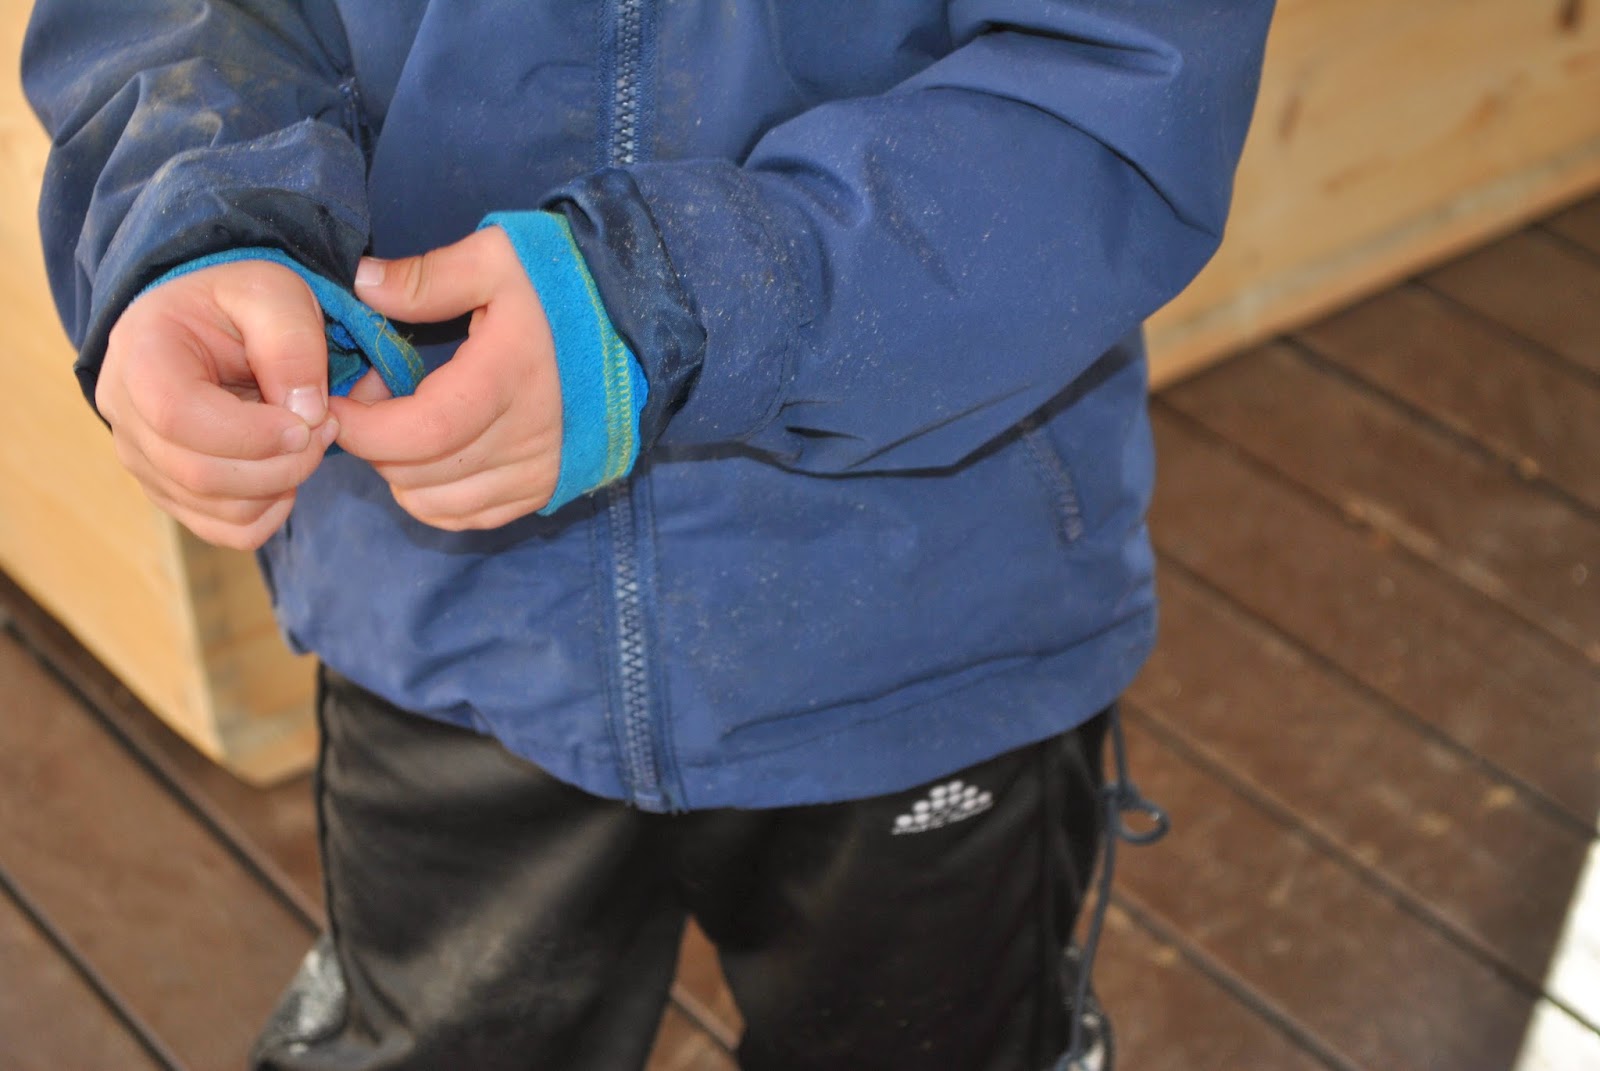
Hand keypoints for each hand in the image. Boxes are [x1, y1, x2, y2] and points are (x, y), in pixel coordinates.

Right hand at [99, 260, 337, 549]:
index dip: (251, 434)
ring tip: (307, 437)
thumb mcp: (272, 291)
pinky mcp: (172, 492)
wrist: (208, 322)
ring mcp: (145, 461)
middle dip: (282, 463)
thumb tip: (306, 414)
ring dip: (283, 484)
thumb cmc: (236, 303)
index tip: (304, 422)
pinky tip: (284, 467)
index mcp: (141, 357)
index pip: (179, 418)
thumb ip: (292, 343)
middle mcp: (127, 416)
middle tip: (323, 426)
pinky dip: (270, 511)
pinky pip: (227, 530)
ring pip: (220, 510)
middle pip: (200, 475)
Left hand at [333, 227, 561, 530]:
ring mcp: (536, 472)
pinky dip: (431, 496)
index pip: (417, 433)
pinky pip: (466, 517)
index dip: (362, 428)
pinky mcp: (543, 490)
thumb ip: (428, 276)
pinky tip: (430, 455)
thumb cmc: (564, 290)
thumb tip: (361, 287)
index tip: (330, 402)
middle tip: (368, 397)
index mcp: (505, 381)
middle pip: (417, 473)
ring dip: (398, 470)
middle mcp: (523, 440)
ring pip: (434, 503)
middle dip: (372, 442)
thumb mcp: (498, 259)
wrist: (637, 329)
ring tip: (401, 423)